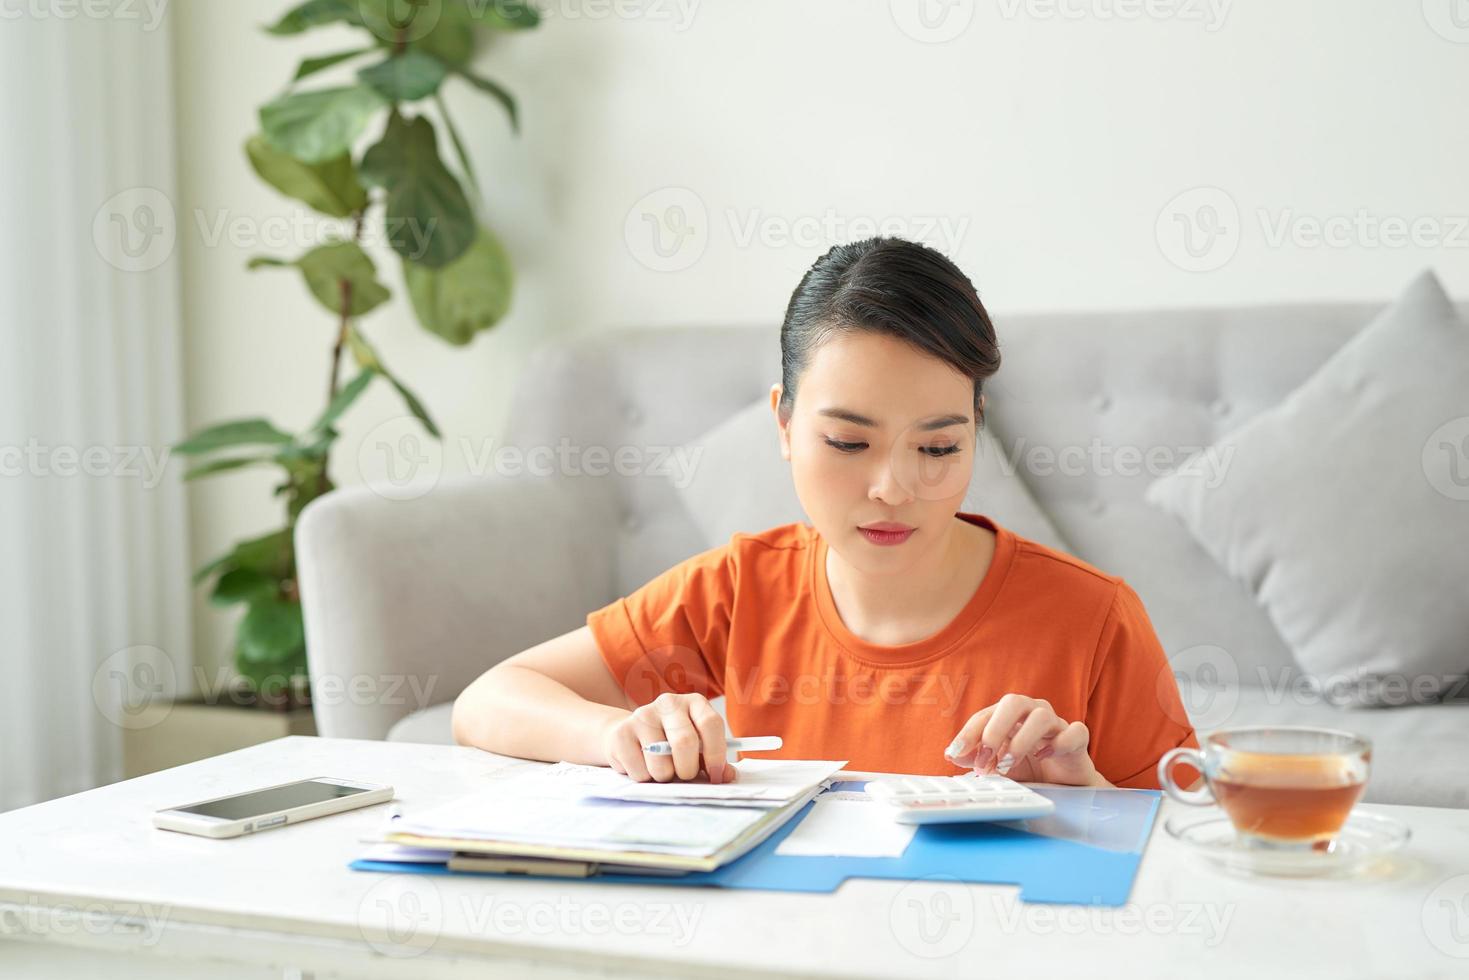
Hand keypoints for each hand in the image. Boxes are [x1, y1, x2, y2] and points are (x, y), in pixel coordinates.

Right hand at [601, 692, 736, 783]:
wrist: (626, 735)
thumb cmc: (669, 743)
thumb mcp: (696, 747)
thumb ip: (712, 760)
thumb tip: (727, 776)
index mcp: (694, 703)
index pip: (711, 723)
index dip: (716, 754)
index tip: (716, 775)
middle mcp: (668, 703)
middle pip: (685, 742)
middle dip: (688, 770)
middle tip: (685, 776)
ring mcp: (643, 715)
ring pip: (661, 764)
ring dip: (664, 777)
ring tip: (661, 769)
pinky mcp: (622, 733)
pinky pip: (640, 772)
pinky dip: (644, 778)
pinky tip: (642, 765)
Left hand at [943, 693, 1099, 785]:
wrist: (1062, 784)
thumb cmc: (1027, 767)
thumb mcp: (996, 765)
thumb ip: (974, 758)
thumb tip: (952, 754)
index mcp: (1008, 714)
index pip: (984, 715)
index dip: (968, 734)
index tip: (955, 753)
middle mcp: (1032, 711)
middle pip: (1013, 702)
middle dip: (994, 730)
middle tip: (984, 759)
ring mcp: (1057, 723)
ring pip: (1042, 716)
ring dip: (1022, 740)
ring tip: (1009, 764)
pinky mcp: (1078, 738)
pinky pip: (1075, 731)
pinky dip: (1059, 743)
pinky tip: (1044, 757)